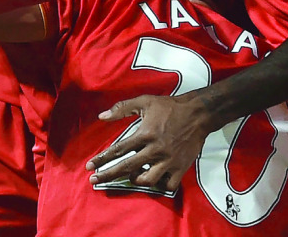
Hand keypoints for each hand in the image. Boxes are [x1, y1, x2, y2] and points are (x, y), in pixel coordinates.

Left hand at [87, 92, 211, 191]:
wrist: (198, 113)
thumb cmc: (169, 107)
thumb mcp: (145, 101)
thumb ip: (122, 108)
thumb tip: (102, 116)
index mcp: (145, 134)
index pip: (118, 149)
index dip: (102, 159)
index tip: (89, 166)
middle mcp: (155, 149)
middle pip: (127, 167)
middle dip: (108, 175)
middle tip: (94, 181)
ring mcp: (168, 160)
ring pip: (147, 179)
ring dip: (135, 180)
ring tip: (130, 176)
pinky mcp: (180, 167)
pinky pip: (167, 184)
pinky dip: (159, 185)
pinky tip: (153, 180)